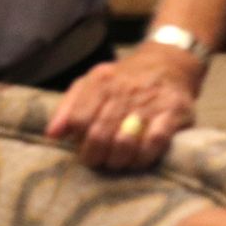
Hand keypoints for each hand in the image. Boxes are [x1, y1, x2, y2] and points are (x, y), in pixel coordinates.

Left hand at [46, 44, 202, 170]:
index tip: (82, 148)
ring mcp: (149, 102)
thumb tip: (52, 135)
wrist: (168, 64)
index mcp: (100, 82)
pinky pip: (155, 142)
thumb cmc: (122, 80)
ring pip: (125, 141)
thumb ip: (68, 108)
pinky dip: (143, 157)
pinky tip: (138, 159)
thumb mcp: (90, 83)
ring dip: (117, 159)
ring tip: (116, 162)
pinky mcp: (173, 112)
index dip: (78, 140)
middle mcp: (123, 90)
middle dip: (95, 155)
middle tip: (98, 161)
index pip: (78, 118)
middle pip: (99, 134)